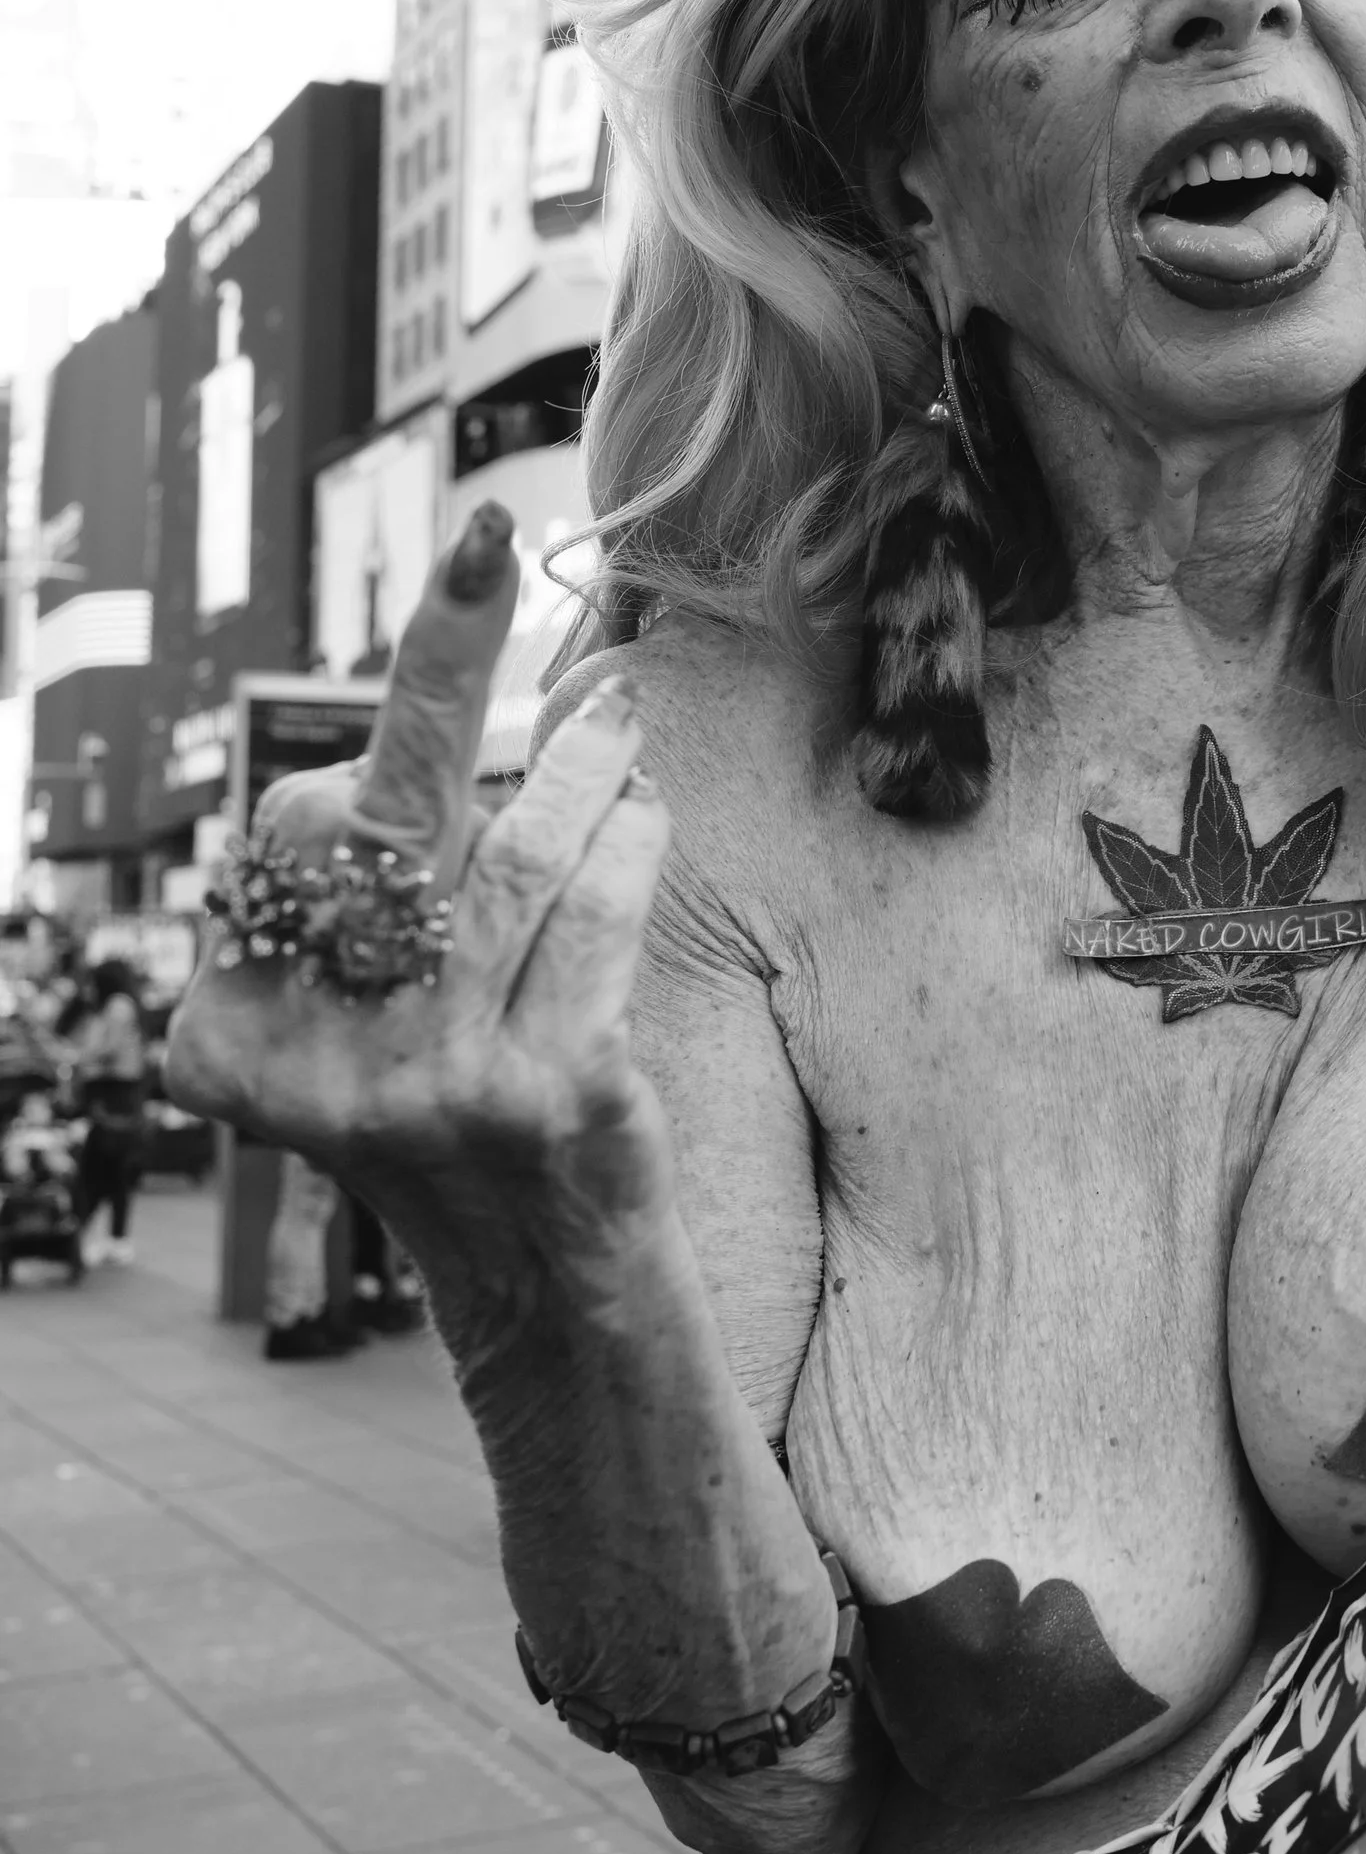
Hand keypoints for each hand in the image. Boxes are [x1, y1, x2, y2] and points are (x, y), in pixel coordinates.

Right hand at [164, 506, 672, 1313]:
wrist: (548, 1305)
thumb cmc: (454, 1133)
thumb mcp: (357, 1040)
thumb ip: (350, 918)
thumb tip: (413, 724)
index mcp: (236, 1041)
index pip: (293, 843)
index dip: (363, 774)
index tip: (411, 677)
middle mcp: (321, 1062)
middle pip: (378, 812)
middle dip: (432, 661)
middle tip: (477, 548)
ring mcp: (437, 1081)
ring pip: (514, 852)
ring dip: (577, 763)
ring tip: (615, 720)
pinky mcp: (552, 1095)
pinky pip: (597, 910)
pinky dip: (627, 840)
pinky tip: (640, 812)